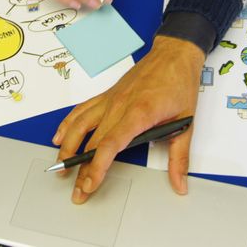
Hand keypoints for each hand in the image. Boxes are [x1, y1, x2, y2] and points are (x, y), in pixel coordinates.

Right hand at [53, 36, 204, 203]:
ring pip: (80, 124)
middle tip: (77, 192)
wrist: (174, 54)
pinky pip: (82, 110)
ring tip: (61, 167)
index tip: (90, 184)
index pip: (110, 144)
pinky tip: (60, 137)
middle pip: (92, 142)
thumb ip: (180, 157)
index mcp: (139, 113)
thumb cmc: (179, 83)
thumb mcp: (186, 122)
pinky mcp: (107, 95)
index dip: (97, 167)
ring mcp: (110, 99)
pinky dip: (68, 124)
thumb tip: (179, 183)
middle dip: (81, 170)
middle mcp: (119, 105)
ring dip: (67, 147)